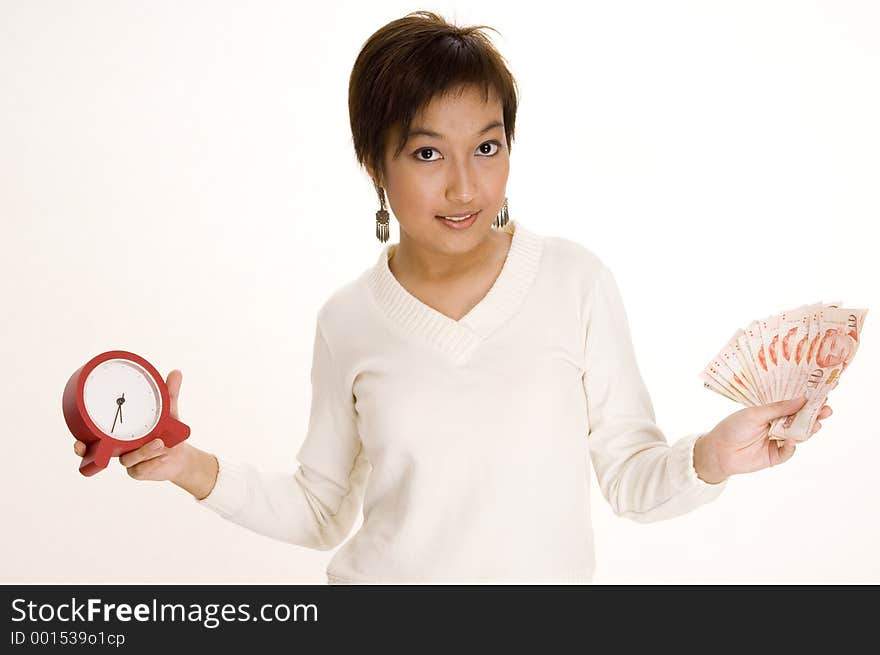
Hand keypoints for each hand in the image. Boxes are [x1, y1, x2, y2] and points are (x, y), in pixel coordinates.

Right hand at [73, 370, 189, 481]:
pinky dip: (152, 461)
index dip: (83, 442)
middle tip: (98, 447)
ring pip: (128, 458)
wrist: (181, 456)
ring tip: (159, 443)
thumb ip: (170, 393)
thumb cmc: (167, 432)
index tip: (78, 441)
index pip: (95, 437)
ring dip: (143, 451)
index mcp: (120, 434)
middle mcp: (119, 448)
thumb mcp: (169, 411)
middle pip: (99, 452)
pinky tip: (163, 456)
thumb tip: (176, 372)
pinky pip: (142, 469)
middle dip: (91, 452)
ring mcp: (129, 462)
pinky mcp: (140, 472)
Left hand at [702, 396, 832, 478]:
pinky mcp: (775, 456)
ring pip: (799, 435)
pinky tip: (790, 440)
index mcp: (772, 411)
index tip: (824, 393)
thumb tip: (803, 399)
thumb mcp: (755, 414)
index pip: (794, 404)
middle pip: (801, 420)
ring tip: (817, 423)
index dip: (809, 399)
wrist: (718, 451)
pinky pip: (788, 451)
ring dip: (809, 429)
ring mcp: (778, 440)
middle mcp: (777, 425)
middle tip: (827, 410)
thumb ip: (778, 408)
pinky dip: (791, 446)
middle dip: (815, 414)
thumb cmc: (733, 427)